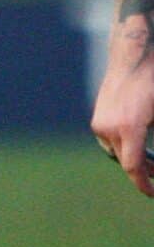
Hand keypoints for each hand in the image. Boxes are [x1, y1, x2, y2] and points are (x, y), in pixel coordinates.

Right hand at [91, 59, 153, 197]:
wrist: (134, 54)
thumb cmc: (153, 81)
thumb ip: (152, 136)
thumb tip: (151, 159)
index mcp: (130, 128)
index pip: (134, 167)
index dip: (144, 184)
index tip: (152, 193)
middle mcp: (110, 128)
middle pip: (125, 161)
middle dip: (141, 171)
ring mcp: (101, 123)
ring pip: (116, 151)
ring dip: (131, 156)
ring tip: (147, 158)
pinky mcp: (98, 118)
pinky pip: (110, 140)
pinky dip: (123, 143)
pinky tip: (134, 138)